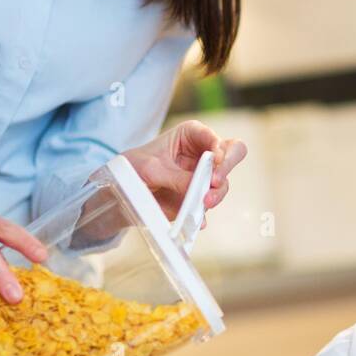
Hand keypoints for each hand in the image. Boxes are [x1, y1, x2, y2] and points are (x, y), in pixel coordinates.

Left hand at [121, 120, 245, 223]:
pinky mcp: (200, 196)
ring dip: (217, 194)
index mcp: (192, 135)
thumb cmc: (136, 166)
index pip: (214, 137)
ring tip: (204, 202)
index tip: (215, 160)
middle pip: (232, 155)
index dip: (219, 148)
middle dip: (226, 167)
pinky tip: (198, 220)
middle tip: (215, 181)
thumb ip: (176, 178)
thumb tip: (197, 190)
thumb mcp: (152, 168)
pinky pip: (209, 204)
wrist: (123, 190)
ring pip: (223, 183)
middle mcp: (203, 154)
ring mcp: (204, 177)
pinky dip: (204, 213)